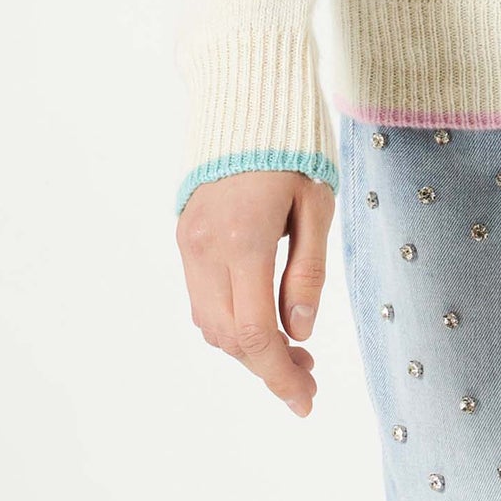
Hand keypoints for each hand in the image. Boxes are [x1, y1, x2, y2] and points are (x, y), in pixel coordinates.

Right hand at [176, 169, 333, 416]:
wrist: (248, 100)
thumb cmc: (294, 148)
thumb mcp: (316, 205)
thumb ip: (308, 270)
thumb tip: (300, 332)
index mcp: (243, 240)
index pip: (253, 332)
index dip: (278, 375)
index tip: (305, 401)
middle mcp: (205, 248)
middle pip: (227, 336)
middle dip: (266, 366)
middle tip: (309, 375)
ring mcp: (188, 243)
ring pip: (209, 323)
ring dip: (247, 346)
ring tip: (293, 351)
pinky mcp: (184, 236)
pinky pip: (202, 297)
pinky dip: (230, 320)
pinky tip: (263, 319)